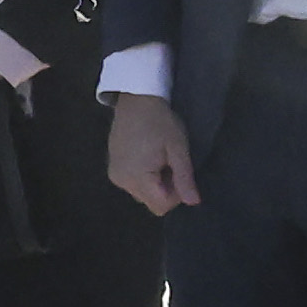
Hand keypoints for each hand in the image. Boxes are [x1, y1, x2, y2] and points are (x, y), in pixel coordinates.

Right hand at [106, 89, 199, 218]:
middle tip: (170, 164)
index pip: (161, 206)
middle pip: (151, 202)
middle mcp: (122, 181)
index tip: (179, 172)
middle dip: (165, 190)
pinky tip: (147, 157)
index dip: (176, 195)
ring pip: (142, 195)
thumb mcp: (178, 149)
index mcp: (138, 177)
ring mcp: (115, 176)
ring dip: (155, 184)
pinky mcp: (113, 169)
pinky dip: (144, 178)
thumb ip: (184, 178)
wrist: (137, 101)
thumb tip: (194, 203)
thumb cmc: (161, 122)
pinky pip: (133, 185)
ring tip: (158, 159)